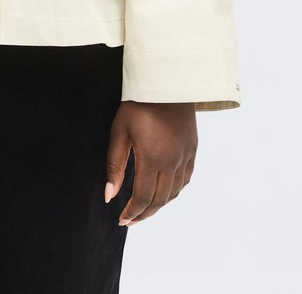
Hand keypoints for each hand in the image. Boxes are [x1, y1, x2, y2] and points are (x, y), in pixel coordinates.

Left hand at [104, 101, 196, 225]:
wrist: (165, 80)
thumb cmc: (137, 103)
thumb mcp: (119, 131)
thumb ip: (114, 165)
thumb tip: (109, 196)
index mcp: (152, 158)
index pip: (143, 197)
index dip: (132, 212)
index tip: (121, 220)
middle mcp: (172, 161)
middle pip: (159, 200)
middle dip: (144, 213)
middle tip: (130, 220)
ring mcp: (185, 156)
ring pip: (174, 192)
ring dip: (159, 205)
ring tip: (144, 209)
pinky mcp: (192, 149)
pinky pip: (185, 179)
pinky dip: (174, 191)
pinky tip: (164, 192)